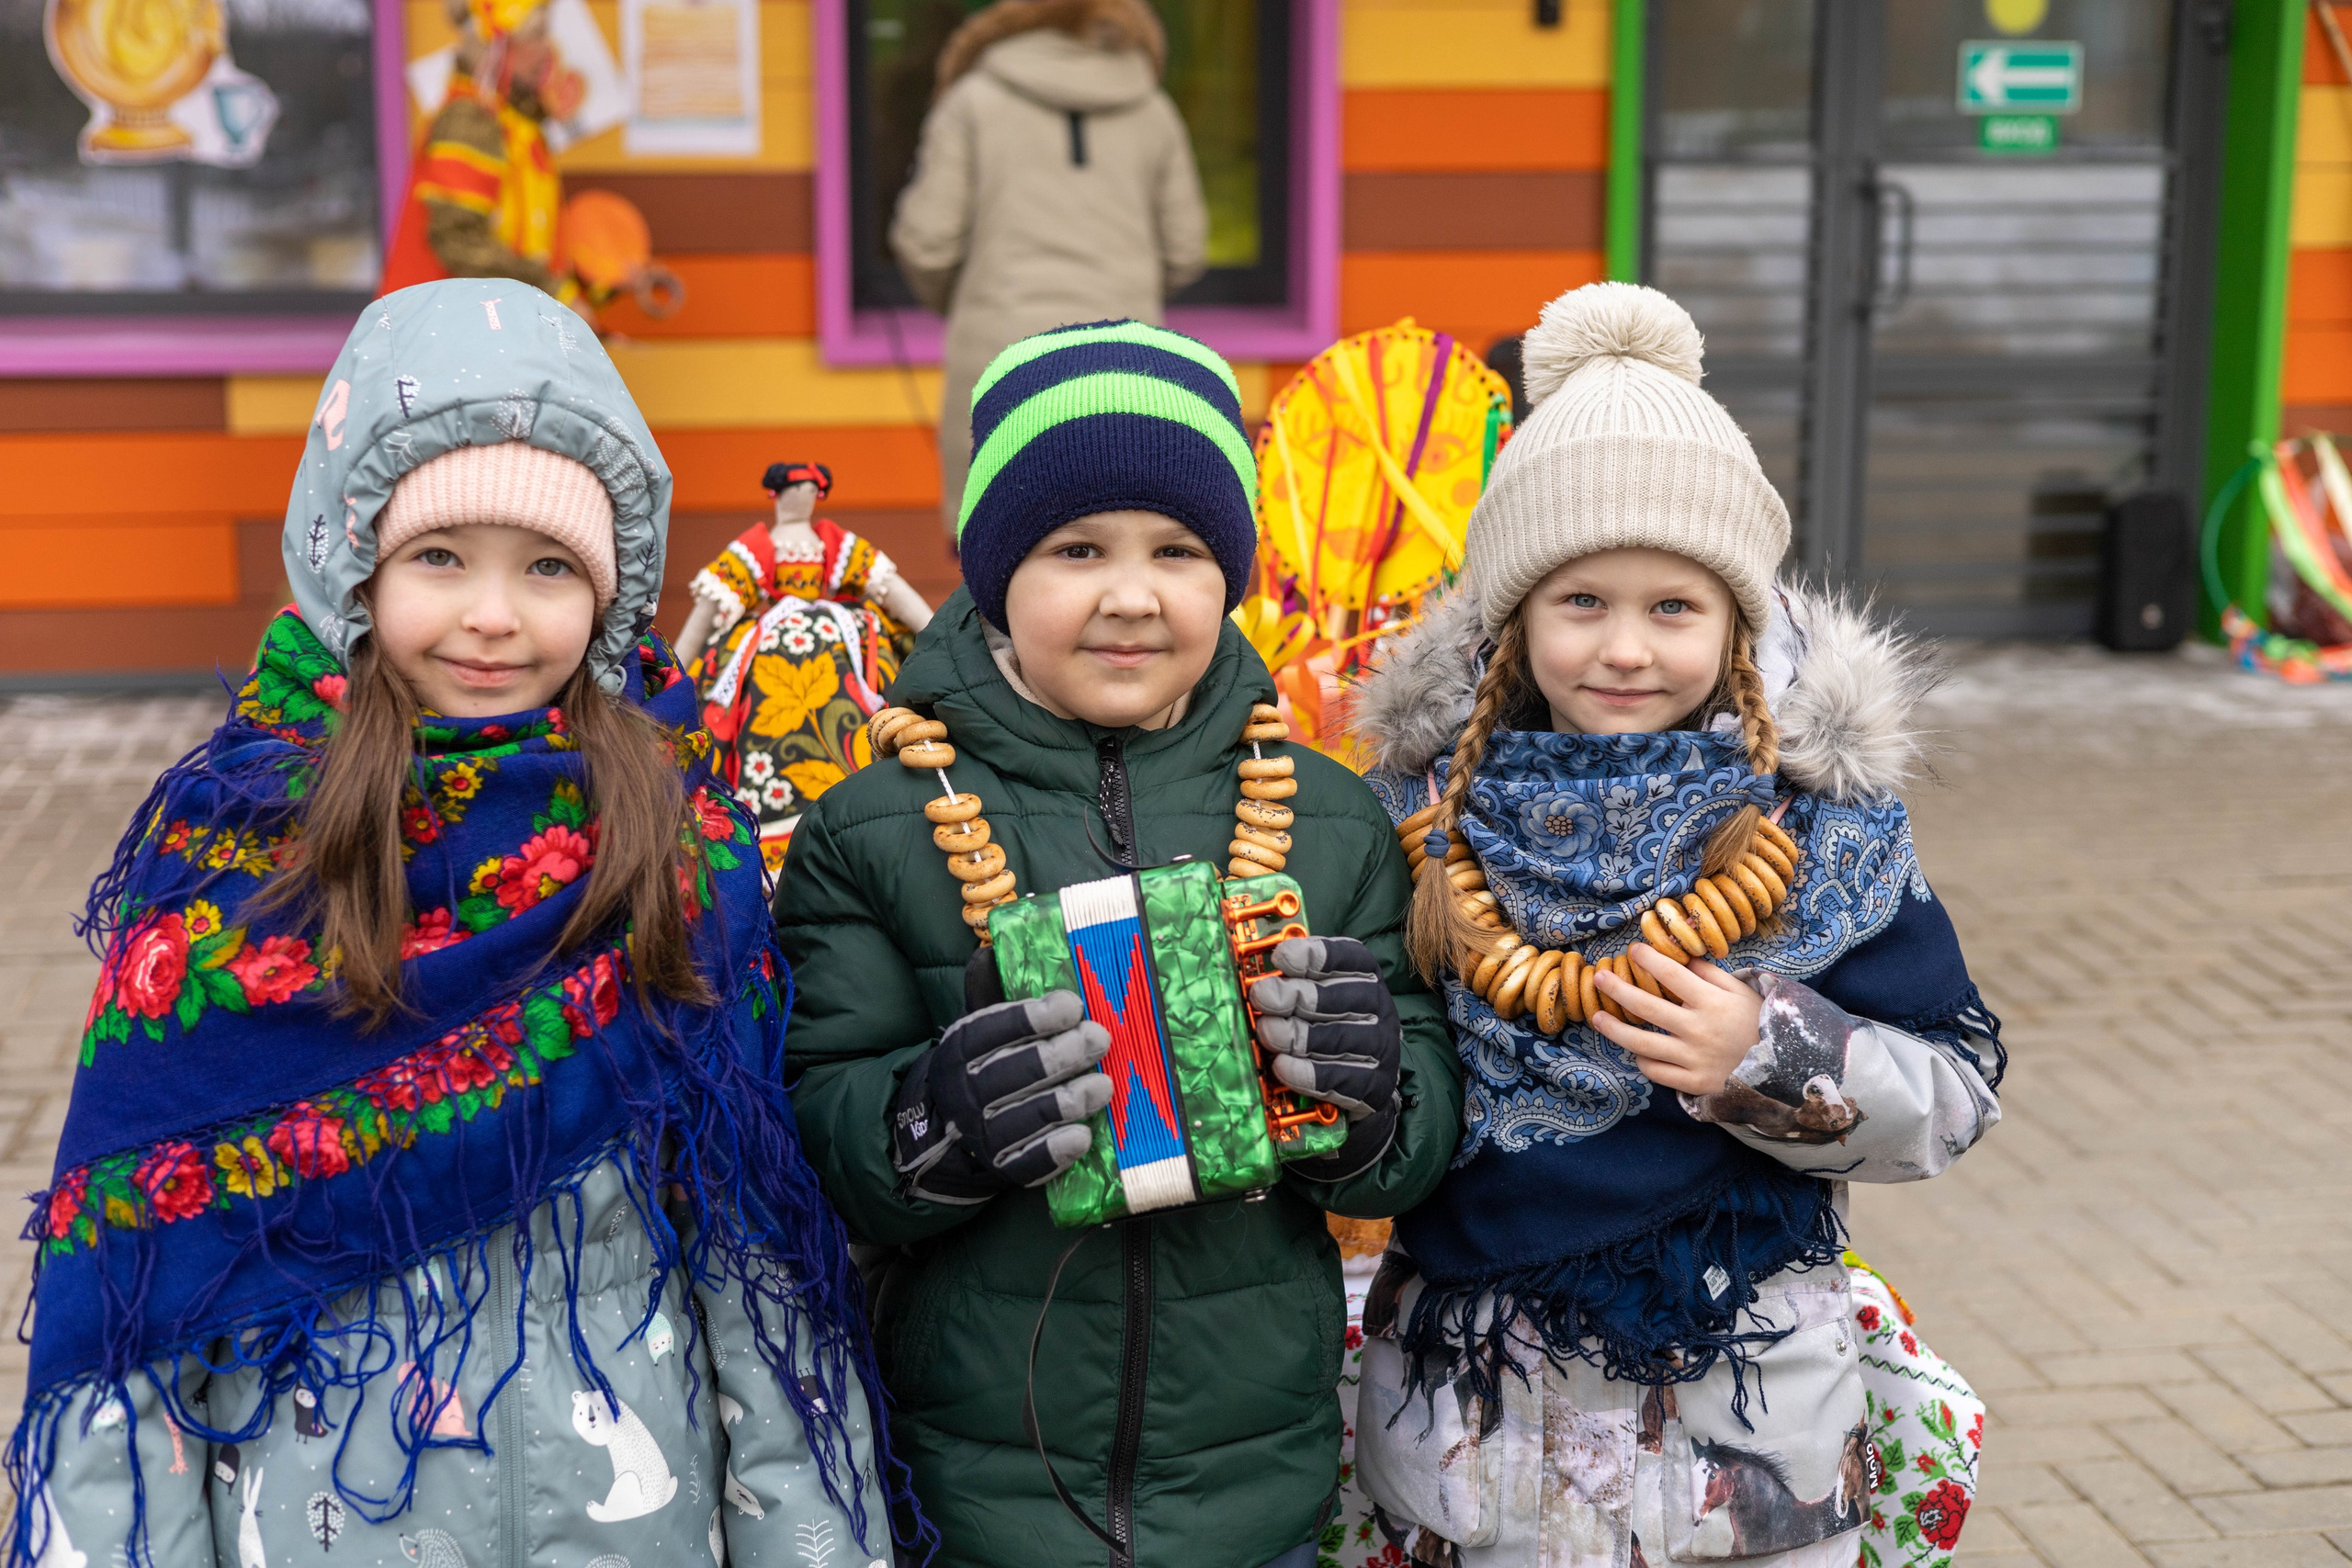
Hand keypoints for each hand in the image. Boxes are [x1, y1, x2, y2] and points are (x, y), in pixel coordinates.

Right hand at [890, 991, 1110, 1202]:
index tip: (1072, 1004)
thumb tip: (993, 950)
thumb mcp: (984, 1023)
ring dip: (1068, 1100)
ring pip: (1024, 1120)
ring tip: (1104, 1084)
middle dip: (1060, 1056)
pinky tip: (1083, 1135)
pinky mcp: (1003, 1168)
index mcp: (959, 1049)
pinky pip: (1028, 1164)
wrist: (955, 1127)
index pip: (989, 1032)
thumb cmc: (989, 1061)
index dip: (1030, 1018)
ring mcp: (982, 1135)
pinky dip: (1055, 1151)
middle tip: (1100, 1038)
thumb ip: (991, 989)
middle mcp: (965, 1094)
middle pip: (1010, 1076)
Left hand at [1248, 936, 1402, 1120]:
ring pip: (1338, 1039)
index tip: (1281, 957)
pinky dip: (1308, 1074)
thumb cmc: (1326, 1026)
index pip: (1349, 957)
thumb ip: (1292, 981)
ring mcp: (1381, 1048)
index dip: (1315, 956)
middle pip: (1341, 998)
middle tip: (1262, 996)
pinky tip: (1282, 1067)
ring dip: (1298, 1036)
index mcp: (1365, 976)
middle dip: (1296, 996)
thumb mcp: (1313, 995)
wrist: (1358, 1083)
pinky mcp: (1374, 1085)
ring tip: (1267, 1032)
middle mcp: (1379, 1008)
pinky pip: (1340, 1079)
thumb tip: (1256, 978)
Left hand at [1589, 944, 1763, 1095]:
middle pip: (1646, 1006)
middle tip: (1599, 977)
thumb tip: (1681, 956)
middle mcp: (1699, 1029)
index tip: (1633, 950)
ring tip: (1597, 1017)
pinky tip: (1636, 1050)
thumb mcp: (1742, 992)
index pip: (1671, 974)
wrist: (1787, 1070)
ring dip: (1614, 1029)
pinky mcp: (1693, 1083)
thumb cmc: (1760, 1024)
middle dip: (1618, 989)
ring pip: (1642, 1043)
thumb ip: (1710, 974)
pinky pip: (1656, 1072)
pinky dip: (1643, 1060)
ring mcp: (1694, 1059)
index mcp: (1712, 1002)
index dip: (1648, 959)